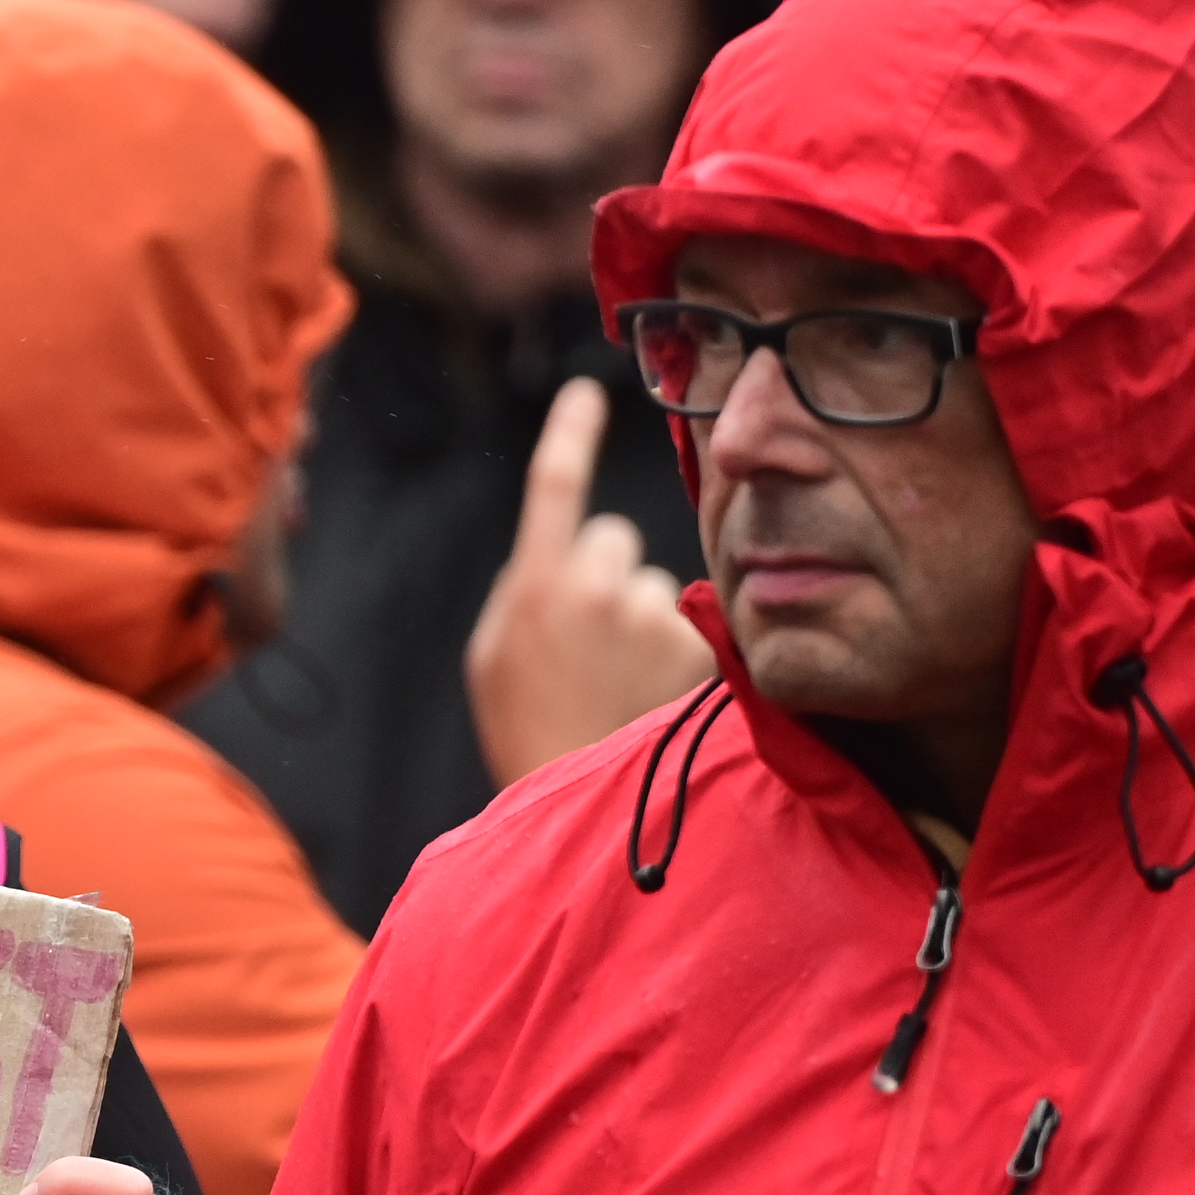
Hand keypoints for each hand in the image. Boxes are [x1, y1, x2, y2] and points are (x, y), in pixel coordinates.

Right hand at [467, 377, 713, 786]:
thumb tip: (570, 547)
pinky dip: (675, 649)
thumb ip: (529, 587)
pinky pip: (688, 622)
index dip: (570, 433)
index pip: (557, 484)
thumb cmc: (527, 726)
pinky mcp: (699, 646)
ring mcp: (654, 616)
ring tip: (619, 682)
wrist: (582, 800)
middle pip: (614, 540)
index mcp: (537, 583)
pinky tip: (650, 693)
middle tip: (587, 641)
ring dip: (641, 620)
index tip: (586, 394)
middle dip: (605, 574)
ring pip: (654, 585)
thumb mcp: (495, 653)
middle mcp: (599, 586)